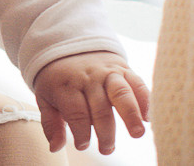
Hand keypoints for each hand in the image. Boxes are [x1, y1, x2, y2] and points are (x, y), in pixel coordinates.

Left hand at [33, 50, 149, 154]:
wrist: (68, 43)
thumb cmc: (58, 79)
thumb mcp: (45, 97)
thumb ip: (50, 123)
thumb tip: (55, 148)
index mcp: (65, 85)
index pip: (76, 112)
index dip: (81, 131)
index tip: (82, 146)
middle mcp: (88, 78)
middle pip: (100, 107)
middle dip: (105, 132)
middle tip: (106, 149)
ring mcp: (107, 72)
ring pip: (121, 92)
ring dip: (130, 114)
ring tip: (137, 134)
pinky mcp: (123, 68)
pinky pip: (136, 82)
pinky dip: (144, 99)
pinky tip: (147, 118)